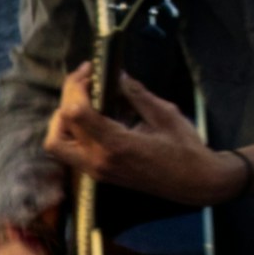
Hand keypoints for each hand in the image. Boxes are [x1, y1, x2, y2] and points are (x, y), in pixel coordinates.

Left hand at [45, 63, 242, 212]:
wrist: (196, 183)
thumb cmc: (186, 149)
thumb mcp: (165, 115)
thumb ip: (136, 94)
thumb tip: (117, 74)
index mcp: (116, 146)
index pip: (75, 114)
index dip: (76, 88)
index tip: (90, 71)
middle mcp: (98, 161)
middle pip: (58, 130)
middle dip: (66, 99)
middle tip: (85, 81)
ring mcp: (96, 171)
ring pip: (57, 145)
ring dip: (62, 119)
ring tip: (84, 98)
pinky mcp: (98, 173)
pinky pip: (71, 151)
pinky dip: (72, 131)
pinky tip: (92, 115)